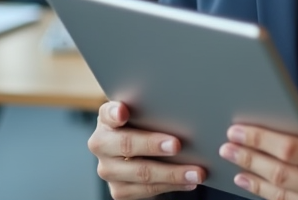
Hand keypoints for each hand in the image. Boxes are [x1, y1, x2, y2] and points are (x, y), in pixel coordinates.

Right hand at [88, 101, 205, 197]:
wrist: (137, 151)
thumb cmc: (145, 124)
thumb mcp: (145, 113)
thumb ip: (152, 109)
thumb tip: (182, 107)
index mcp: (107, 119)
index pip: (107, 113)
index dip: (114, 113)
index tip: (123, 112)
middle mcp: (101, 144)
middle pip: (126, 144)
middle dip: (152, 145)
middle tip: (177, 145)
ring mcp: (108, 169)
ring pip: (140, 173)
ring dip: (172, 173)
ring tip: (196, 172)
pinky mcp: (118, 189)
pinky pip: (146, 190)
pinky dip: (171, 186)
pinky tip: (189, 182)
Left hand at [219, 101, 297, 199]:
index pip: (294, 149)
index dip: (262, 139)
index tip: (240, 129)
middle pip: (280, 173)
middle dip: (249, 157)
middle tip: (228, 145)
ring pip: (281, 195)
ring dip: (254, 180)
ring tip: (235, 166)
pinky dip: (268, 197)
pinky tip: (254, 186)